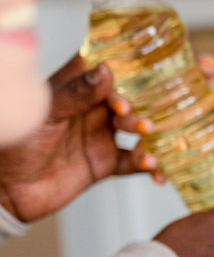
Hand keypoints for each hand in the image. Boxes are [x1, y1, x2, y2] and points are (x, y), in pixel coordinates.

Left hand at [0, 54, 158, 222]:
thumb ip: (76, 94)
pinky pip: (134, 162)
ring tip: (148, 137)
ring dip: (150, 133)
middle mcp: (93, 110)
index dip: (134, 65)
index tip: (153, 64)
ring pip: (138, 129)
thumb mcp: (46, 114)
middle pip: (133, 98)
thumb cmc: (14, 145)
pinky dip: (149, 165)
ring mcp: (101, 136)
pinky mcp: (104, 163)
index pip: (110, 69)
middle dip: (150, 101)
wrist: (3, 191)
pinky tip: (155, 167)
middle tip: (150, 109)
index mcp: (77, 90)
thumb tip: (106, 69)